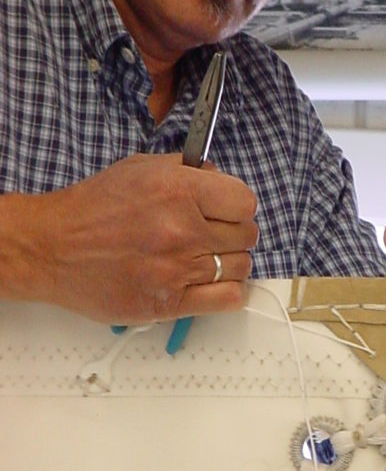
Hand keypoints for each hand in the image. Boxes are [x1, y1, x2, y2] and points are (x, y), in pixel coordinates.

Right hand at [3, 154, 257, 323]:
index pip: (245, 202)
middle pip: (246, 235)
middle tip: (210, 235)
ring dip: (228, 262)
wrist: (54, 249)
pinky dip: (228, 291)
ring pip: (240, 266)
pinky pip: (229, 299)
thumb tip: (220, 178)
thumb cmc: (94, 208)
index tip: (226, 211)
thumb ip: (187, 170)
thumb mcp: (142, 168)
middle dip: (233, 233)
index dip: (237, 206)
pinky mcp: (170, 302)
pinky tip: (210, 282)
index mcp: (178, 190)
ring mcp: (178, 268)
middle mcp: (182, 229)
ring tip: (203, 258)